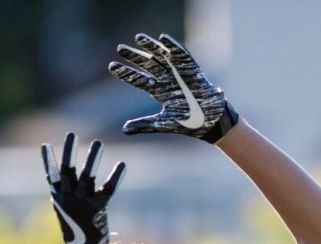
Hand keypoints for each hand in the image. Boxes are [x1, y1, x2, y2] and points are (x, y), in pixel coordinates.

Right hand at [41, 132, 125, 243]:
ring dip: (92, 158)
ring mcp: (83, 203)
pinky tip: (121, 164)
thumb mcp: (63, 208)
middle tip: (72, 134)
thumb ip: (60, 189)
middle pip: (68, 170)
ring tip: (98, 143)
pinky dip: (115, 176)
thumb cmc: (74, 227)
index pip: (51, 175)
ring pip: (87, 176)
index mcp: (59, 198)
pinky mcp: (98, 208)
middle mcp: (69, 198)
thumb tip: (53, 170)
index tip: (46, 145)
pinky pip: (108, 189)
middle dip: (69, 151)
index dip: (48, 160)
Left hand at [109, 33, 238, 142]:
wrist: (209, 123)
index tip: (111, 66)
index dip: (126, 73)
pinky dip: (174, 47)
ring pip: (163, 57)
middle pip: (148, 65)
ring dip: (151, 47)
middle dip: (135, 56)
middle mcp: (168, 80)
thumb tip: (124, 130)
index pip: (139, 80)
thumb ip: (144, 125)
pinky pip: (183, 56)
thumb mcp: (163, 124)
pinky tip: (163, 39)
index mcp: (160, 92)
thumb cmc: (188, 123)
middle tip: (120, 48)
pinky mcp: (193, 71)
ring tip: (138, 37)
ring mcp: (180, 74)